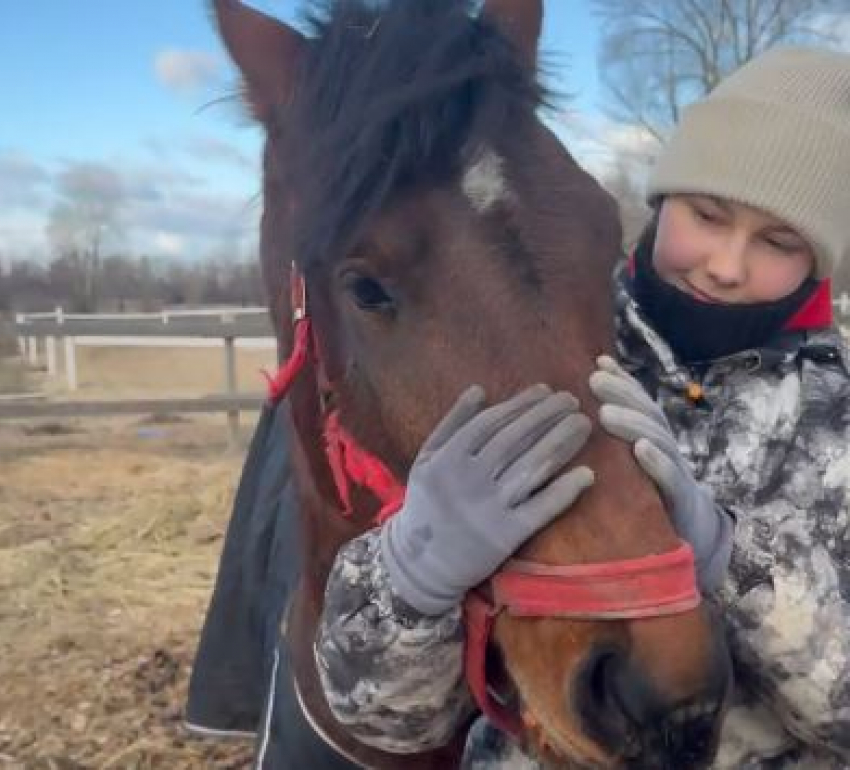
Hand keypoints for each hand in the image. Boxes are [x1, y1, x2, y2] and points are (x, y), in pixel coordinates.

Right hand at [381, 385, 593, 614]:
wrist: (422, 565)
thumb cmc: (426, 505)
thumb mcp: (427, 459)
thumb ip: (451, 423)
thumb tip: (479, 389)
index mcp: (447, 458)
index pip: (490, 423)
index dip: (520, 404)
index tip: (545, 391)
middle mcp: (469, 480)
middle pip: (515, 440)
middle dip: (546, 416)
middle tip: (572, 400)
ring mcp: (489, 508)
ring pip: (531, 468)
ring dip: (561, 442)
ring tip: (582, 424)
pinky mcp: (506, 535)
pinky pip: (540, 508)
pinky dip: (564, 490)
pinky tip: (586, 474)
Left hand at [589, 356, 732, 591]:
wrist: (689, 541)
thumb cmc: (648, 498)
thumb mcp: (628, 466)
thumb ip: (614, 438)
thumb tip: (579, 407)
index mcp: (652, 439)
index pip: (639, 403)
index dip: (622, 381)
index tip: (598, 362)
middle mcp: (666, 450)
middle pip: (647, 414)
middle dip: (622, 394)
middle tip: (594, 380)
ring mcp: (677, 474)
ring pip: (657, 441)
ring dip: (633, 423)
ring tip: (606, 413)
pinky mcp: (681, 502)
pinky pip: (671, 480)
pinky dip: (657, 463)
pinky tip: (641, 449)